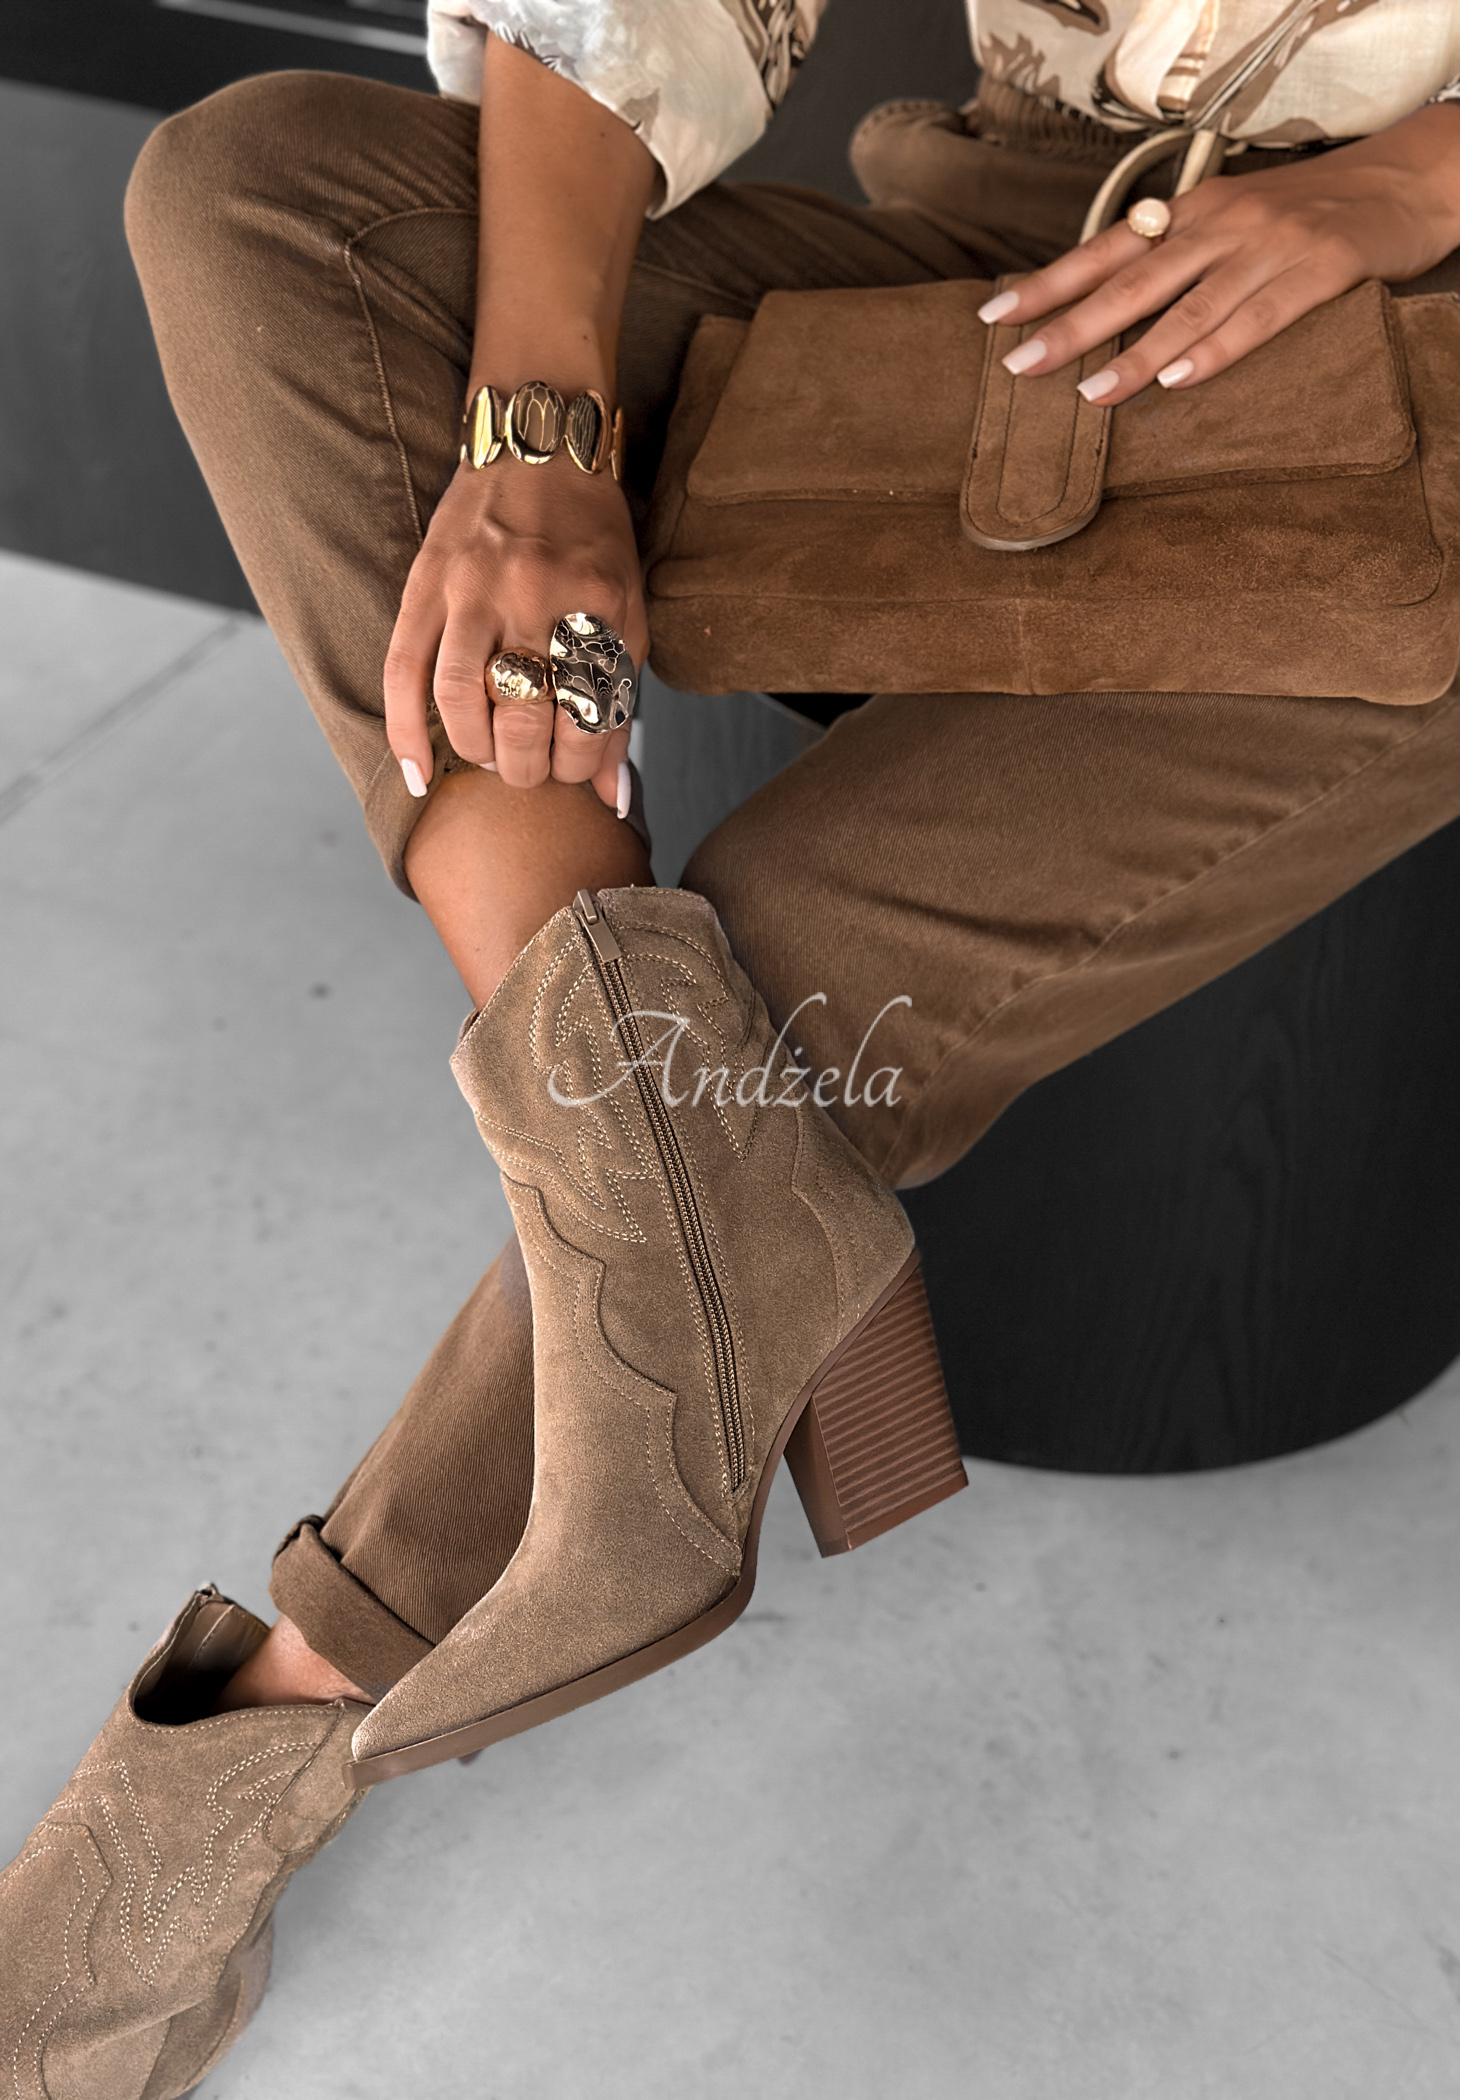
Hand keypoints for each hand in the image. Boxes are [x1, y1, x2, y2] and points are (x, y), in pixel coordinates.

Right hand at [383, 445, 647, 807]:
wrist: (541, 447)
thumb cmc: (592, 539)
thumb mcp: (627, 613)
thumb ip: (620, 704)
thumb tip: (613, 799)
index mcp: (595, 603)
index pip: (586, 720)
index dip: (581, 765)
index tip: (573, 768)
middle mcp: (534, 594)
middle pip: (523, 719)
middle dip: (526, 766)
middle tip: (528, 768)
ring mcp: (473, 587)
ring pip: (460, 700)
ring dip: (474, 750)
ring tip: (487, 757)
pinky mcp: (426, 583)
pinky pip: (403, 669)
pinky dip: (405, 732)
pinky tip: (417, 773)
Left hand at [982, 103, 1459, 407]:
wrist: (1403, 181)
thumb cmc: (1306, 216)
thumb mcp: (1232, 225)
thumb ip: (1177, 261)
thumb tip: (1103, 312)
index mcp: (1192, 213)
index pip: (1106, 250)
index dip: (1050, 282)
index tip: (995, 316)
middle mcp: (1221, 225)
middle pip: (1134, 281)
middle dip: (1072, 324)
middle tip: (1021, 364)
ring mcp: (1270, 246)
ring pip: (1189, 307)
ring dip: (1136, 353)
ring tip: (1091, 394)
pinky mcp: (1319, 270)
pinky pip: (1260, 318)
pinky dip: (1217, 350)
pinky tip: (1180, 381)